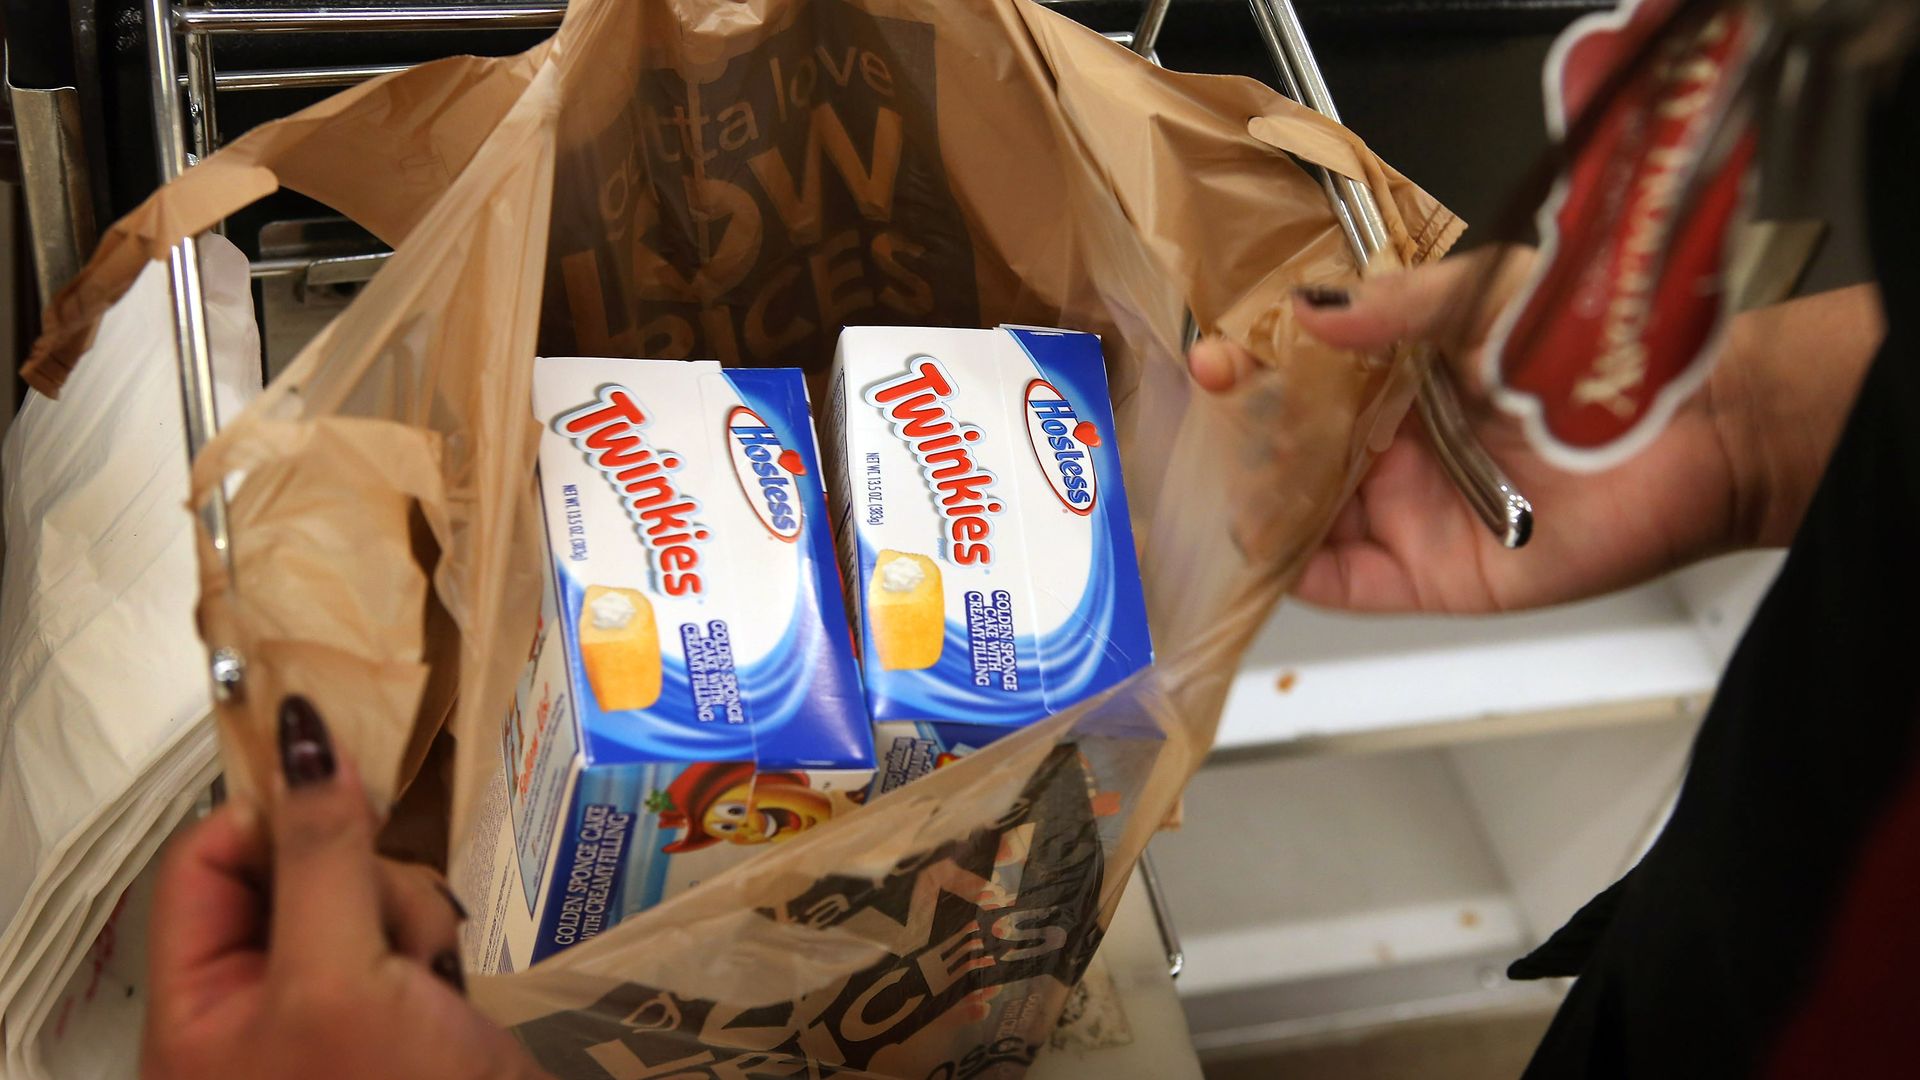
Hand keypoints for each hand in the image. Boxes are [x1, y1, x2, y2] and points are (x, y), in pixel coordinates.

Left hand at [142, 696, 552, 1079]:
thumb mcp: (341, 978)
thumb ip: (319, 854)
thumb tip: (301, 728)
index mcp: (195, 1010)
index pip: (206, 862)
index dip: (271, 819)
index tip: (345, 802)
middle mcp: (251, 1006)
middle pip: (291, 868)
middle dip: (358, 876)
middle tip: (389, 924)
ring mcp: (328, 1007)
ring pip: (361, 890)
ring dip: (406, 911)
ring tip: (427, 974)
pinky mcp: (396, 1008)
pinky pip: (405, 927)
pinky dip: (430, 937)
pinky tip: (447, 982)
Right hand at [1189, 248, 1880, 612]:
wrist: (1692, 427)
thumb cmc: (1595, 350)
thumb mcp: (1480, 300)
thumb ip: (1393, 308)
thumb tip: (1308, 309)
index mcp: (1397, 382)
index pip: (1297, 383)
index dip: (1249, 374)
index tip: (1214, 358)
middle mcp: (1393, 451)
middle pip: (1286, 457)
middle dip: (1233, 442)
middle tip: (1193, 425)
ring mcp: (1407, 516)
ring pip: (1300, 521)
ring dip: (1246, 507)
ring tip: (1196, 487)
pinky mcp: (1429, 576)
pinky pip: (1339, 583)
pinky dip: (1286, 574)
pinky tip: (1245, 551)